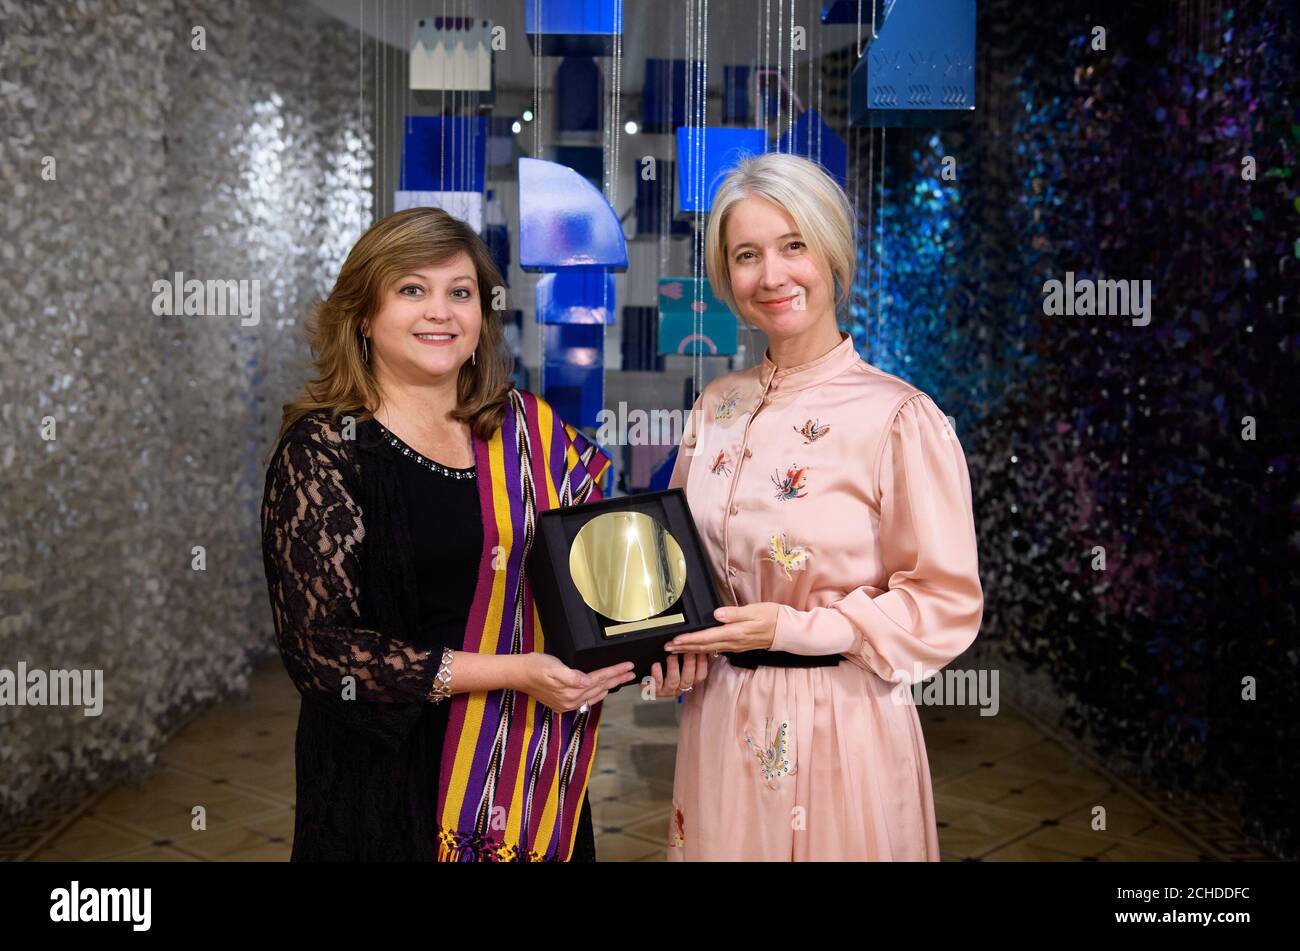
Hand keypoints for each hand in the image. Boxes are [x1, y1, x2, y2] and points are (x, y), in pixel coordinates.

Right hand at [519, 654, 635, 713]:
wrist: (519, 674)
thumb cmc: (535, 666)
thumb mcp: (553, 667)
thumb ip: (571, 676)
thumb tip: (586, 681)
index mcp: (571, 691)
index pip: (600, 679)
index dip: (615, 672)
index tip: (628, 666)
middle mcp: (571, 701)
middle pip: (601, 687)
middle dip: (617, 679)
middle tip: (631, 672)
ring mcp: (567, 704)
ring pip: (595, 694)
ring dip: (610, 686)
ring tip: (622, 679)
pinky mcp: (563, 704)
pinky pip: (586, 700)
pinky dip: (597, 693)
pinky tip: (602, 690)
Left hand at [648, 652, 708, 699]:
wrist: (647, 679)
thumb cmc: (666, 669)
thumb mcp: (680, 662)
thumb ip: (690, 655)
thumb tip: (699, 646)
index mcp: (689, 681)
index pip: (700, 675)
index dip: (702, 664)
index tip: (699, 651)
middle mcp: (680, 687)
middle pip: (688, 679)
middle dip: (689, 664)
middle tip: (687, 652)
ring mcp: (667, 690)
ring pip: (674, 682)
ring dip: (673, 668)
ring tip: (671, 657)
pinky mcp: (655, 690)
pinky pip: (656, 684)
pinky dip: (656, 674)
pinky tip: (656, 665)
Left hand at [663, 603, 779, 654]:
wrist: (786, 630)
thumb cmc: (771, 617)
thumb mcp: (754, 610)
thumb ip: (734, 613)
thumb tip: (716, 615)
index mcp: (735, 633)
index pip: (706, 638)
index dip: (689, 640)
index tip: (675, 640)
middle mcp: (732, 642)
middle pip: (703, 647)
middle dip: (684, 648)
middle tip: (667, 647)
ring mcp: (734, 646)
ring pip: (708, 650)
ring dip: (690, 650)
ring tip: (676, 650)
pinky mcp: (737, 646)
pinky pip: (715, 650)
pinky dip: (702, 650)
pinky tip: (696, 650)